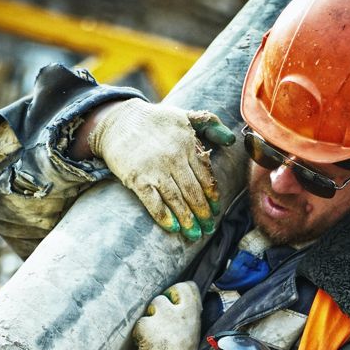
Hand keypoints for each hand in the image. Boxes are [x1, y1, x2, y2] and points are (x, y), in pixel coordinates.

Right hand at [88, 99, 234, 239]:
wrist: (118, 120)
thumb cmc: (154, 120)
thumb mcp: (185, 115)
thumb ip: (210, 124)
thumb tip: (231, 139)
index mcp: (188, 144)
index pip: (206, 176)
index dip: (212, 196)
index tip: (215, 211)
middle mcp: (174, 158)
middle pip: (193, 192)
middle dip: (203, 213)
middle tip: (208, 229)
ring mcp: (155, 169)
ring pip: (176, 200)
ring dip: (187, 219)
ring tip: (194, 234)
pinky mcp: (137, 178)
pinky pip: (153, 202)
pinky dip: (163, 216)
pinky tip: (173, 227)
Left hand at [131, 281, 201, 349]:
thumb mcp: (190, 338)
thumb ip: (184, 320)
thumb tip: (173, 303)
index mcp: (194, 318)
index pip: (188, 288)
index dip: (177, 293)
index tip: (172, 305)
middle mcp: (182, 315)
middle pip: (169, 293)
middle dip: (160, 305)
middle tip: (159, 324)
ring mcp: (166, 320)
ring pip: (153, 306)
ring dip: (149, 321)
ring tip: (152, 340)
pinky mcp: (148, 328)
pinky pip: (140, 323)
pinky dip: (139, 334)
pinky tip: (144, 348)